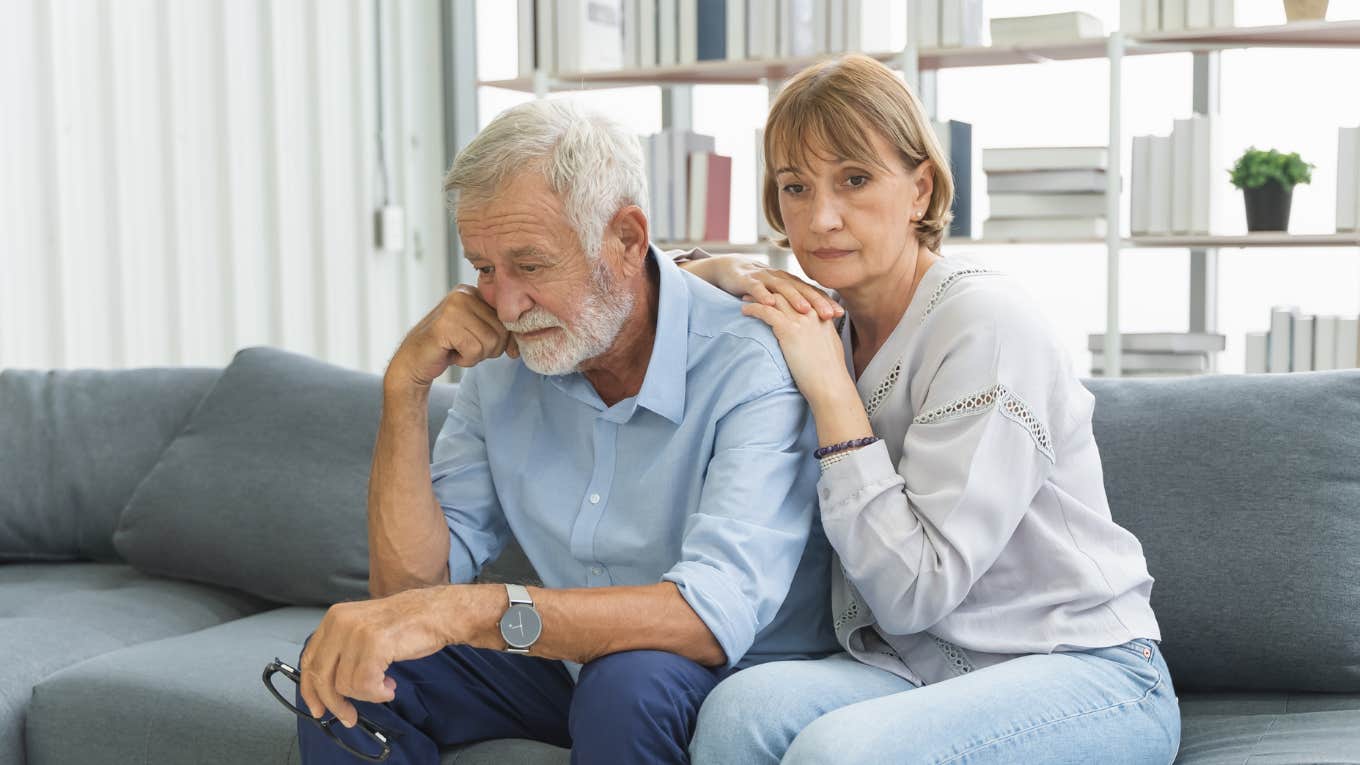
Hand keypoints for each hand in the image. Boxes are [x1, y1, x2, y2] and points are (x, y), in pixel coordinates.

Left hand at [297, 588, 453, 727]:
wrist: (439, 613)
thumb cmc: (409, 624)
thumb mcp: (365, 630)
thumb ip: (344, 651)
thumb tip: (328, 688)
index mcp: (335, 618)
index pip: (309, 659)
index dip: (311, 690)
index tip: (318, 708)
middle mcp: (341, 622)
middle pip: (321, 676)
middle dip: (335, 703)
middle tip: (348, 717)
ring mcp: (356, 633)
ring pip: (345, 685)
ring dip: (367, 695)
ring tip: (385, 686)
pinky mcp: (374, 644)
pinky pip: (365, 685)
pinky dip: (378, 693)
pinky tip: (390, 686)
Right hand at [386, 285, 519, 389]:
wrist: (414, 361)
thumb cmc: (449, 347)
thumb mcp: (478, 335)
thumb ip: (499, 333)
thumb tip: (518, 348)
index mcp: (473, 292)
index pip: (507, 317)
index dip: (503, 339)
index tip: (488, 347)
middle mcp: (463, 294)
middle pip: (501, 331)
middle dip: (487, 349)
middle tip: (465, 347)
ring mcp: (453, 307)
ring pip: (490, 342)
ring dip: (475, 355)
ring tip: (456, 349)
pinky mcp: (444, 325)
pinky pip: (474, 350)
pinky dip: (465, 360)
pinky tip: (450, 352)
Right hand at [691, 255, 842, 319]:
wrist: (730, 270)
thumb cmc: (758, 288)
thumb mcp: (777, 296)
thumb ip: (793, 305)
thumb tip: (814, 323)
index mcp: (790, 282)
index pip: (811, 292)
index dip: (826, 301)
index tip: (840, 313)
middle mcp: (780, 278)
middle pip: (801, 289)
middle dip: (816, 301)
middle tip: (829, 314)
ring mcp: (764, 278)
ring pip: (782, 287)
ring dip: (793, 298)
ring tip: (804, 310)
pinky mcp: (746, 281)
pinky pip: (756, 288)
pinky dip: (762, 295)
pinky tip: (770, 304)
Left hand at [741, 292, 853, 402]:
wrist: (830, 385)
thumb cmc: (831, 373)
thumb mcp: (830, 346)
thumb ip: (821, 335)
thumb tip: (816, 337)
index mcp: (822, 315)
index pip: (802, 295)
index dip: (786, 292)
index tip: (774, 292)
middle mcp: (812, 313)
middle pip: (787, 292)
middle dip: (770, 290)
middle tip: (756, 290)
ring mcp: (801, 319)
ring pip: (775, 299)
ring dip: (758, 296)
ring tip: (746, 297)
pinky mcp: (788, 329)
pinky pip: (766, 311)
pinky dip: (753, 308)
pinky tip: (744, 310)